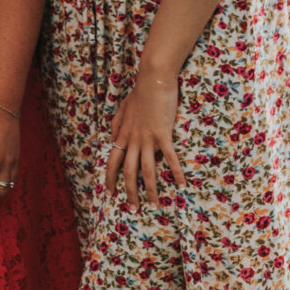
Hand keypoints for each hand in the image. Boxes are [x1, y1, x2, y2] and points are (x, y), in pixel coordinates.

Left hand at [104, 70, 182, 208]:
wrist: (152, 80)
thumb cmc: (139, 93)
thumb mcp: (122, 108)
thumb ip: (116, 124)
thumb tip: (112, 137)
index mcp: (122, 134)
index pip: (111, 161)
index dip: (109, 179)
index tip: (109, 194)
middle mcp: (132, 139)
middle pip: (127, 171)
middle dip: (129, 192)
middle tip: (132, 209)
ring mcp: (147, 138)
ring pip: (146, 170)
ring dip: (150, 190)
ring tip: (154, 205)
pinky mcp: (163, 134)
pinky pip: (169, 158)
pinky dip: (175, 173)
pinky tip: (181, 186)